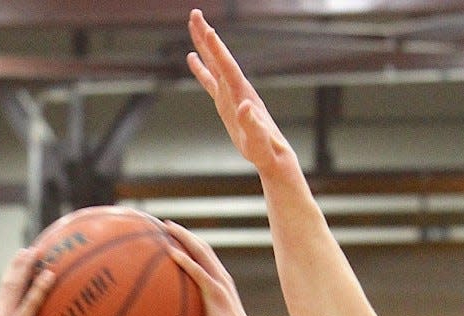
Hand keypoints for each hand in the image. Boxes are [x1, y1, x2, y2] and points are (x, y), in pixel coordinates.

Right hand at [0, 247, 53, 315]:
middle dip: (17, 263)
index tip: (22, 260)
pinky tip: (50, 276)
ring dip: (25, 267)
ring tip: (36, 252)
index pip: (6, 291)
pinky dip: (39, 287)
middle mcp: (0, 315)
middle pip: (7, 282)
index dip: (13, 274)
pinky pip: (30, 303)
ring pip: (14, 286)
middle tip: (29, 249)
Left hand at [163, 220, 254, 315]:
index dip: (192, 244)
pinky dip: (184, 260)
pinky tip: (170, 251)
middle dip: (185, 234)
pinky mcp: (216, 292)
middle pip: (202, 247)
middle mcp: (222, 278)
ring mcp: (220, 283)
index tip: (177, 237)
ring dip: (184, 237)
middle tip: (167, 225)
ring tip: (166, 228)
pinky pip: (197, 271)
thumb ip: (198, 315)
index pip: (206, 257)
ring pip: (201, 252)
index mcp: (221, 283)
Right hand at [187, 9, 291, 177]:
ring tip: (193, 24)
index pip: (228, 67)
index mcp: (242, 94)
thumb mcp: (258, 139)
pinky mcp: (226, 102)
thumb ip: (252, 123)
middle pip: (219, 57)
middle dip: (207, 36)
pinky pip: (210, 80)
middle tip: (195, 13)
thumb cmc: (266, 149)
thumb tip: (244, 107)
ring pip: (214, 64)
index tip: (209, 30)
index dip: (217, 50)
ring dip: (204, 45)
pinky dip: (201, 68)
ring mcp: (231, 94)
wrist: (271, 154)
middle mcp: (237, 88)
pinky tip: (192, 58)